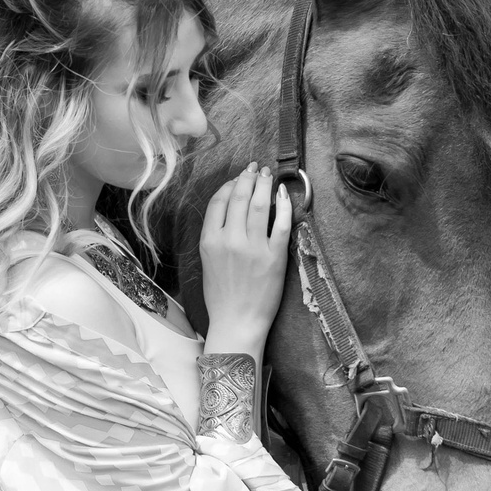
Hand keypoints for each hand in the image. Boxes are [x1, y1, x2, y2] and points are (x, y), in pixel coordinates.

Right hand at [199, 163, 291, 356]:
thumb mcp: (208, 260)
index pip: (218, 201)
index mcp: (210, 241)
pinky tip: (283, 195)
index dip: (229, 184)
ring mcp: (254, 247)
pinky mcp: (274, 256)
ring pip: (259, 205)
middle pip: (239, 197)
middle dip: (248, 177)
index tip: (238, 178)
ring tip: (268, 175)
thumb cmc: (221, 296)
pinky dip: (283, 205)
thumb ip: (215, 234)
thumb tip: (230, 208)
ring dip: (264, 185)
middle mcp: (230, 240)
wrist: (237, 322)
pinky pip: (282, 223)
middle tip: (255, 168)